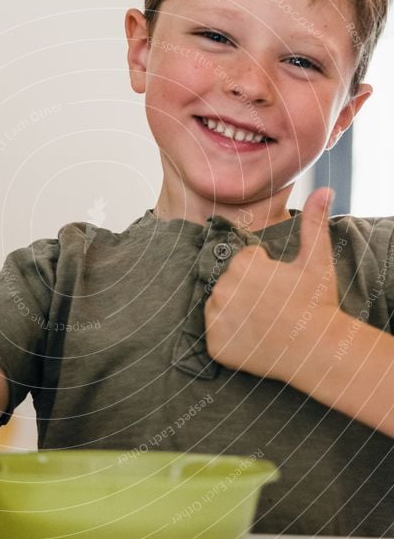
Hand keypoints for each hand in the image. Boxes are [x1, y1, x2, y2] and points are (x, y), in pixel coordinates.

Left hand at [204, 187, 338, 381]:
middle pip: (229, 284)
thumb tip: (324, 189)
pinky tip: (253, 340)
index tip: (280, 288)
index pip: (244, 263)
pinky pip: (215, 336)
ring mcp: (216, 319)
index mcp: (242, 264)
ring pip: (219, 308)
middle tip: (273, 307)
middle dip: (247, 292)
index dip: (264, 274)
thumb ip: (314, 222)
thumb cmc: (317, 303)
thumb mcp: (317, 260)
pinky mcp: (214, 345)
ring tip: (263, 323)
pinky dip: (229, 339)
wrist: (317, 350)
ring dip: (235, 314)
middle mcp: (222, 289)